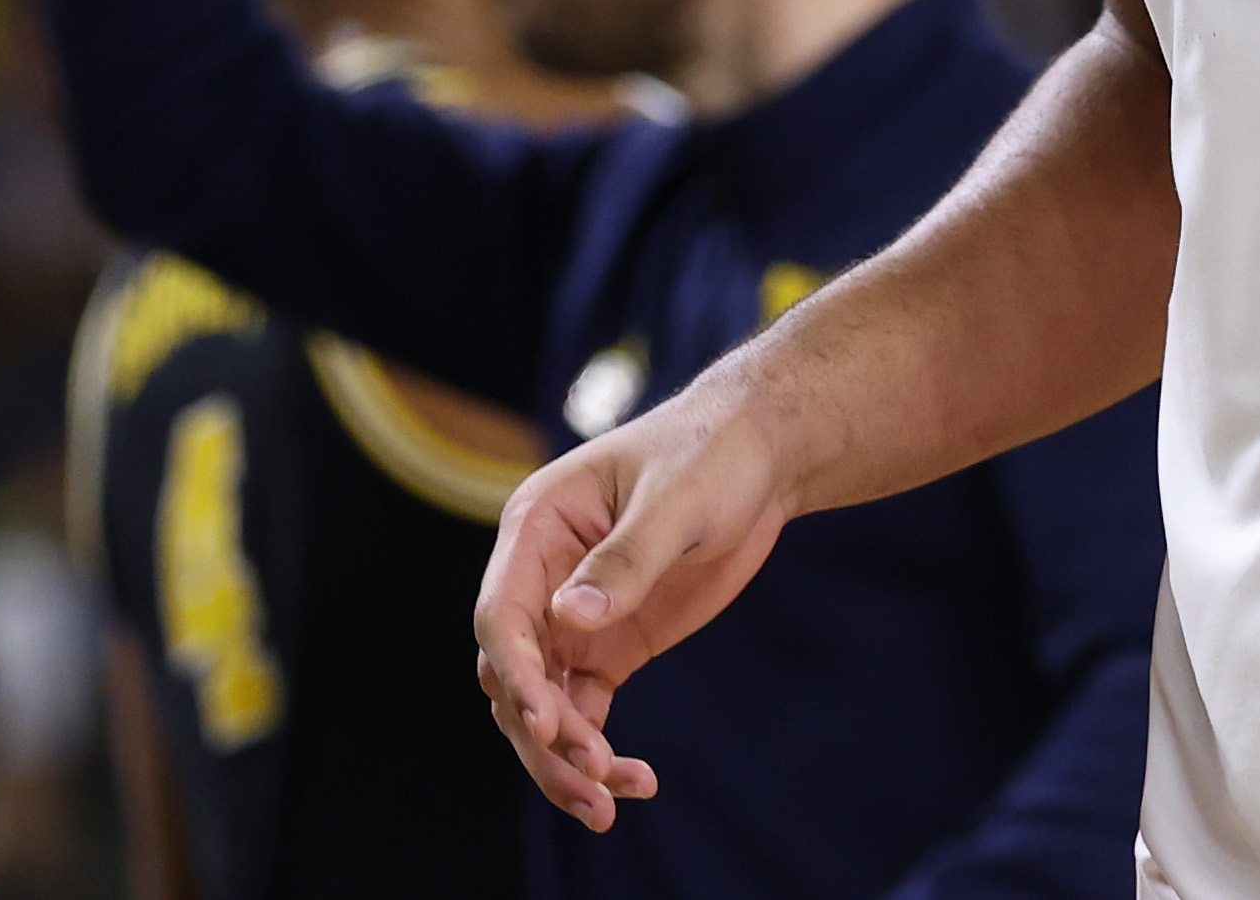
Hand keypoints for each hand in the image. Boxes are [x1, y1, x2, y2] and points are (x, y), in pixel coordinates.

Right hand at [474, 359, 789, 831]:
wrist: (760, 457)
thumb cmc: (711, 454)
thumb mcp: (677, 499)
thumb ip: (627, 558)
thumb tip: (569, 619)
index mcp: (536, 528)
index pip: (500, 614)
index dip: (516, 672)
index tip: (546, 722)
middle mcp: (540, 581)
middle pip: (511, 675)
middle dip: (541, 731)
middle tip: (592, 773)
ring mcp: (571, 620)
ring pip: (542, 705)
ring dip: (564, 758)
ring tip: (609, 804)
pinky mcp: (608, 647)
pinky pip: (584, 710)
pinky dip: (597, 750)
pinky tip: (633, 783)